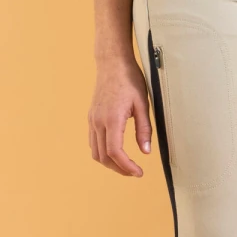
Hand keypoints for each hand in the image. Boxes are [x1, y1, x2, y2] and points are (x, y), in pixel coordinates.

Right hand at [87, 55, 152, 175]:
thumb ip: (144, 129)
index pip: (115, 152)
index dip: (126, 167)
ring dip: (110, 163)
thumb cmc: (129, 80)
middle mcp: (98, 122)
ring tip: (126, 165)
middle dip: (119, 169)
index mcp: (112, 119)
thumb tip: (146, 152)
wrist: (112, 63)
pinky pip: (93, 142)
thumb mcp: (143, 104)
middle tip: (135, 172)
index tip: (138, 173)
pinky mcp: (91, 117)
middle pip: (103, 156)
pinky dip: (103, 153)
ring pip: (95, 152)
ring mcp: (92, 120)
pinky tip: (115, 152)